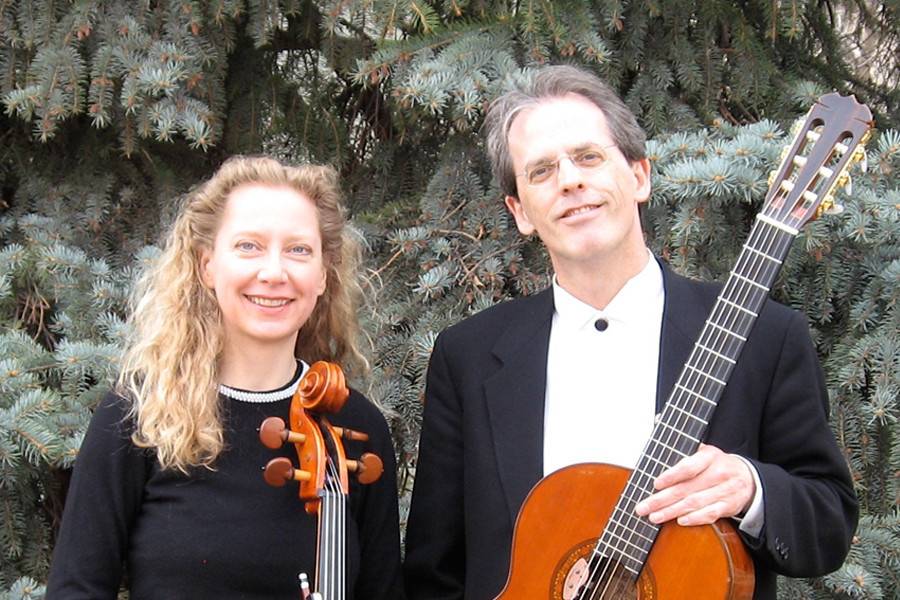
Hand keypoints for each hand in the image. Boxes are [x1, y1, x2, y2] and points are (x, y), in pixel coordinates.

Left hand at [634, 443, 754, 525]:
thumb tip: (657, 452)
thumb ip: (684, 455)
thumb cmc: (717, 464)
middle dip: (662, 500)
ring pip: (695, 503)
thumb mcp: (705, 453)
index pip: (689, 467)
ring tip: (654, 516)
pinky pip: (710, 514)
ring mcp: (725, 491)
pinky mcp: (728, 506)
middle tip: (643, 507)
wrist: (748, 477)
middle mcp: (718, 473)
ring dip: (672, 512)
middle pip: (687, 489)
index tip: (655, 484)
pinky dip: (694, 519)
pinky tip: (679, 521)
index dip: (671, 476)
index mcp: (710, 456)